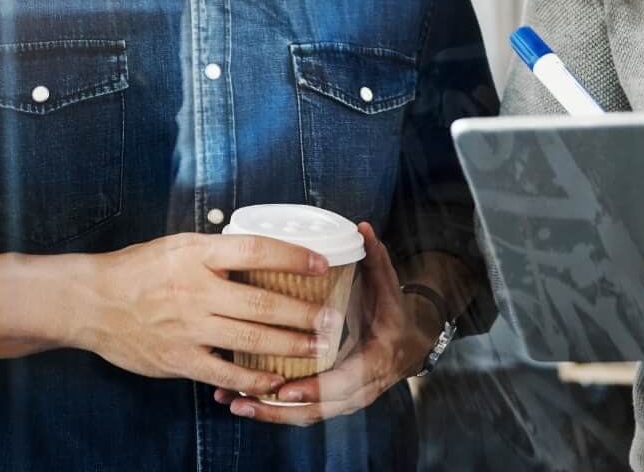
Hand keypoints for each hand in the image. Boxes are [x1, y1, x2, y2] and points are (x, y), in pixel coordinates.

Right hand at [72, 233, 345, 398]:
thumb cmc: (138, 270)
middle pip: (262, 301)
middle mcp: (196, 290)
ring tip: (316, 347)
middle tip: (332, 318)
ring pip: (250, 338)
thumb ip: (218, 252)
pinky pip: (224, 372)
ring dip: (289, 345)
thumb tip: (262, 253)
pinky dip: (253, 377)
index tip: (321, 263)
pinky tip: (275, 379)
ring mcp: (188, 327)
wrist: (92, 301)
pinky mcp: (179, 358)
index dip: (292, 256)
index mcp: (197, 254)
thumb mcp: (178, 245)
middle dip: (303, 312)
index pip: (255, 250)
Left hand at [214, 222, 440, 424]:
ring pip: (306, 416)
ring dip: (269, 413)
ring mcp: (345, 400)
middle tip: (244, 399)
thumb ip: (375, 258)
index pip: (344, 383)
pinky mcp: (330, 401)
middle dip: (279, 409)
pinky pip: (301, 412)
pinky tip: (241, 402)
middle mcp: (360, 388)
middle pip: (318, 410)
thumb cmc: (392, 311)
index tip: (284, 387)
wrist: (408, 343)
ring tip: (235, 404)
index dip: (314, 388)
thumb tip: (362, 227)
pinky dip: (272, 410)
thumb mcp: (388, 285)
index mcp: (375, 360)